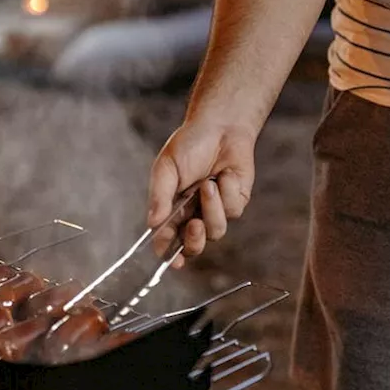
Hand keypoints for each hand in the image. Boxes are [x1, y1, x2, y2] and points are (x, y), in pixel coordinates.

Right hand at [146, 120, 256, 267]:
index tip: (174, 262)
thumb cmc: (189, 144)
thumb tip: (153, 223)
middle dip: (195, 241)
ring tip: (209, 183)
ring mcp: (216, 210)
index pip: (167, 240)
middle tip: (195, 224)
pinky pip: (233, 210)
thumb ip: (159, 196)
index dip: (169, 254)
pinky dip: (227, 191)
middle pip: (194, 245)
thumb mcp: (167, 167)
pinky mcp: (236, 202)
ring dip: (212, 207)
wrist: (221, 127)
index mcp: (171, 209)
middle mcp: (193, 214)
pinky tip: (224, 174)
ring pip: (217, 230)